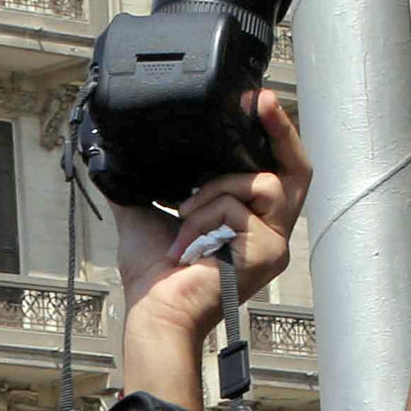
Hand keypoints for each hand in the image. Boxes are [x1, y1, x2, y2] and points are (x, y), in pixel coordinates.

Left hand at [116, 91, 314, 338]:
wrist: (156, 311)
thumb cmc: (155, 276)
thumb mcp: (145, 212)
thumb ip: (142, 181)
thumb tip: (112, 154)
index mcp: (250, 221)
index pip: (276, 170)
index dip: (272, 135)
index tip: (252, 102)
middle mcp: (270, 232)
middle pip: (298, 170)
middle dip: (282, 129)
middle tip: (260, 99)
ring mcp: (274, 243)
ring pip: (260, 181)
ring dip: (215, 191)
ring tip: (183, 214)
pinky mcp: (268, 252)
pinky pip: (238, 207)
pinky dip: (206, 217)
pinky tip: (188, 243)